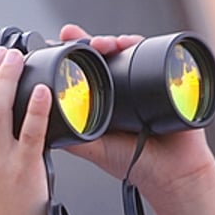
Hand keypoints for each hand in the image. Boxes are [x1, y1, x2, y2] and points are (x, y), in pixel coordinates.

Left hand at [58, 24, 214, 207]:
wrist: (172, 174)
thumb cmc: (135, 164)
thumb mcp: (95, 149)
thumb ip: (72, 138)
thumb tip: (42, 126)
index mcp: (106, 99)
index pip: (87, 70)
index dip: (74, 54)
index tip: (61, 40)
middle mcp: (124, 88)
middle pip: (107, 55)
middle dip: (92, 42)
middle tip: (78, 39)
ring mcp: (146, 82)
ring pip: (128, 52)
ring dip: (114, 41)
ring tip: (103, 44)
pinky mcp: (167, 80)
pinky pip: (156, 55)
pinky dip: (141, 44)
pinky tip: (130, 42)